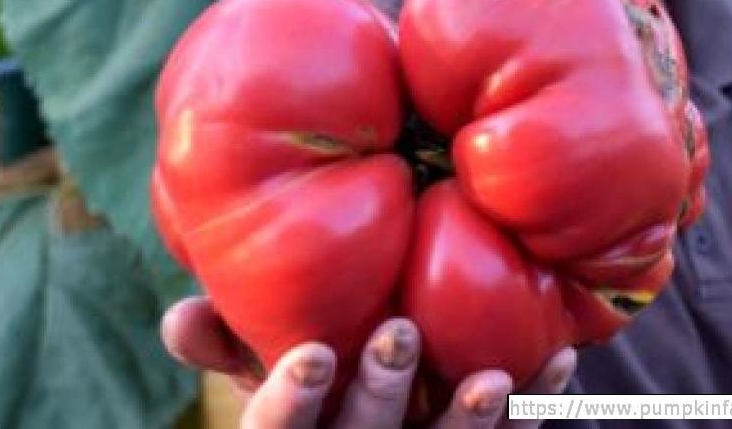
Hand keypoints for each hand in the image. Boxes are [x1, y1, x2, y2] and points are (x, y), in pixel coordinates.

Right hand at [162, 296, 576, 428]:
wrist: (366, 428)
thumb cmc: (308, 396)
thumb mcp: (264, 370)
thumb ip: (224, 341)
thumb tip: (176, 315)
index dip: (291, 403)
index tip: (313, 353)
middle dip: (381, 394)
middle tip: (401, 333)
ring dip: (468, 420)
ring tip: (493, 376)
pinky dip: (532, 407)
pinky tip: (556, 365)